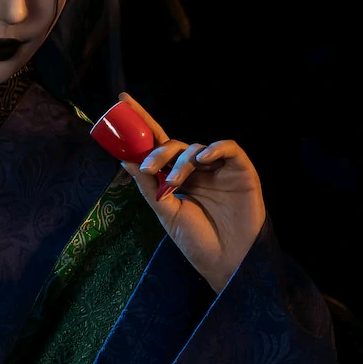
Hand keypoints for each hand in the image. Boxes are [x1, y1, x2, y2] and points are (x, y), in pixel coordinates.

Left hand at [115, 92, 265, 293]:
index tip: (121, 102)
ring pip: (196, 148)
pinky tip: (202, 158)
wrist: (226, 261)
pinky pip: (228, 148)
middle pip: (174, 145)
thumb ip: (148, 187)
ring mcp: (218, 168)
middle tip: (149, 168)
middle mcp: (196, 169)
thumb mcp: (166, 213)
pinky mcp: (241, 170)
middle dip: (158, 152)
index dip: (141, 121)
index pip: (157, 144)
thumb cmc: (197, 241)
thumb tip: (126, 161)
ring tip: (174, 183)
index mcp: (177, 177)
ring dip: (181, 162)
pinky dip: (214, 148)